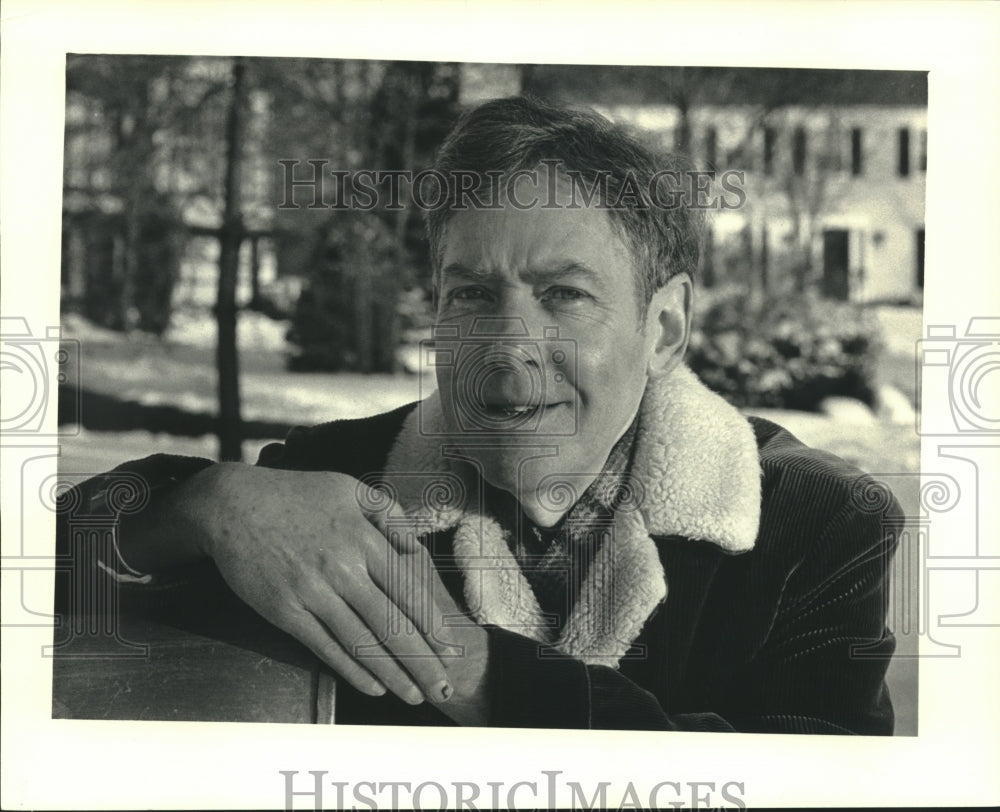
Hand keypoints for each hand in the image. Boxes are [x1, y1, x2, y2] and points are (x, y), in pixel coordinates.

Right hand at [182, 463, 457, 706]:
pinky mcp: (285, 611)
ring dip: (392, 674)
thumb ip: (389, 515)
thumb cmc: (297, 494)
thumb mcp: (350, 489)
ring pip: (361, 642)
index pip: (407, 590)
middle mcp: (342, 569)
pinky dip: (351, 670)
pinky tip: (374, 686)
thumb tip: (417, 547)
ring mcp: (312, 592)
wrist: (232, 504)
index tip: (450, 647)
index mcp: (363, 538)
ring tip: (415, 696)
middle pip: (390, 624)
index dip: (432, 623)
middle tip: (444, 686)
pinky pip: (325, 647)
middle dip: (422, 660)